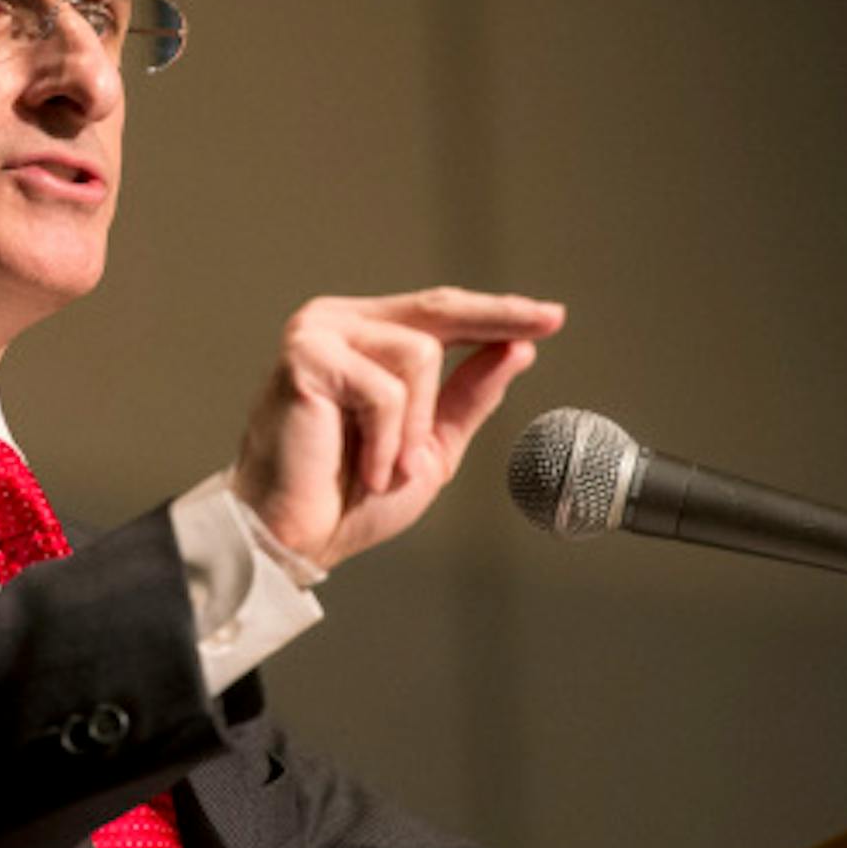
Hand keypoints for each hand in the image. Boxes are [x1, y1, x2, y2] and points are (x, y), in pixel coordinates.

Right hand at [231, 287, 564, 570]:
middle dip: (496, 319)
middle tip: (547, 323)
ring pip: (418, 356)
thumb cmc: (349, 497)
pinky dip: (385, 442)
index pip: (440, 314)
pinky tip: (364, 467)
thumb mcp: (430, 444)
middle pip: (437, 311)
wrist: (295, 536)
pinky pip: (384, 391)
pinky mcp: (304, 357)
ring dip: (413, 428)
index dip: (497, 313)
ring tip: (383, 467)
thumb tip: (517, 350)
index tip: (551, 316)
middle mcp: (338, 323)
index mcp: (363, 338)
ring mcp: (317, 334)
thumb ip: (468, 396)